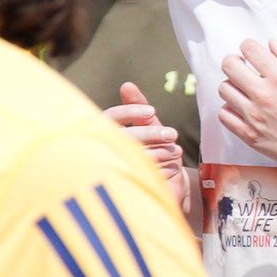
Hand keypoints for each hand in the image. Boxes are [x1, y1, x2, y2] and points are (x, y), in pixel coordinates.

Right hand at [106, 84, 188, 207]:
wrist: (165, 191)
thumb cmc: (153, 153)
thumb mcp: (147, 129)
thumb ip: (137, 108)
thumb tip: (127, 85)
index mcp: (104, 134)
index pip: (109, 117)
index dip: (129, 113)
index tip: (152, 112)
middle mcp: (101, 151)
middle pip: (121, 137)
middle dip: (149, 134)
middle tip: (172, 134)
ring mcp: (109, 172)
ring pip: (130, 157)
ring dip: (157, 152)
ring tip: (175, 152)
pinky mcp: (122, 191)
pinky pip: (140, 177)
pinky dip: (160, 171)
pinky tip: (172, 169)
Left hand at [211, 39, 276, 188]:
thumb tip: (272, 44)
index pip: (249, 49)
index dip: (249, 46)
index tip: (253, 52)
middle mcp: (263, 95)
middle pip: (229, 65)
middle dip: (235, 61)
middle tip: (244, 67)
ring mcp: (253, 116)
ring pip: (224, 89)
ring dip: (233, 85)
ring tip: (245, 90)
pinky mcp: (249, 135)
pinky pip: (224, 115)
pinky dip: (230, 109)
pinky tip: (243, 109)